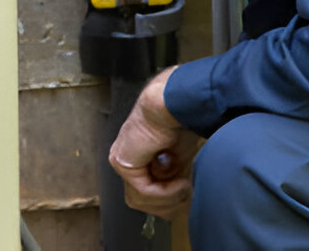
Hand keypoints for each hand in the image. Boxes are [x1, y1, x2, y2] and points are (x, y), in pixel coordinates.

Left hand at [108, 66, 198, 219]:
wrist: (172, 104)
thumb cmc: (179, 124)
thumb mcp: (180, 161)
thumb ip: (172, 180)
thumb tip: (179, 204)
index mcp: (138, 158)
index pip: (145, 194)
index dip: (169, 202)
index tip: (188, 195)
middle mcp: (126, 160)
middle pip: (141, 201)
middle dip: (168, 204)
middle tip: (187, 193)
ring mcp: (121, 161)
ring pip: (141, 200)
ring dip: (169, 197)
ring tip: (185, 185)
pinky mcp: (122, 162)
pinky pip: (143, 190)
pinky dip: (166, 190)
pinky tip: (180, 181)